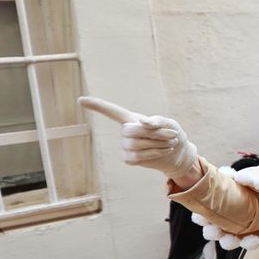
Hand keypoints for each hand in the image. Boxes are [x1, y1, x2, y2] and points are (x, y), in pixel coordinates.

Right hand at [80, 96, 201, 185]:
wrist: (178, 152)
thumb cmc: (171, 133)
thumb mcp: (169, 123)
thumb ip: (157, 121)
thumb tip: (143, 122)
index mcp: (131, 119)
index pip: (111, 111)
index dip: (97, 105)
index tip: (80, 100)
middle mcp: (125, 131)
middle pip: (130, 131)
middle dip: (153, 133)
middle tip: (171, 134)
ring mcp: (125, 145)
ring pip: (135, 144)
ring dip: (157, 144)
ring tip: (170, 143)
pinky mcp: (128, 158)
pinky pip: (136, 157)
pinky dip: (153, 154)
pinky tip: (162, 151)